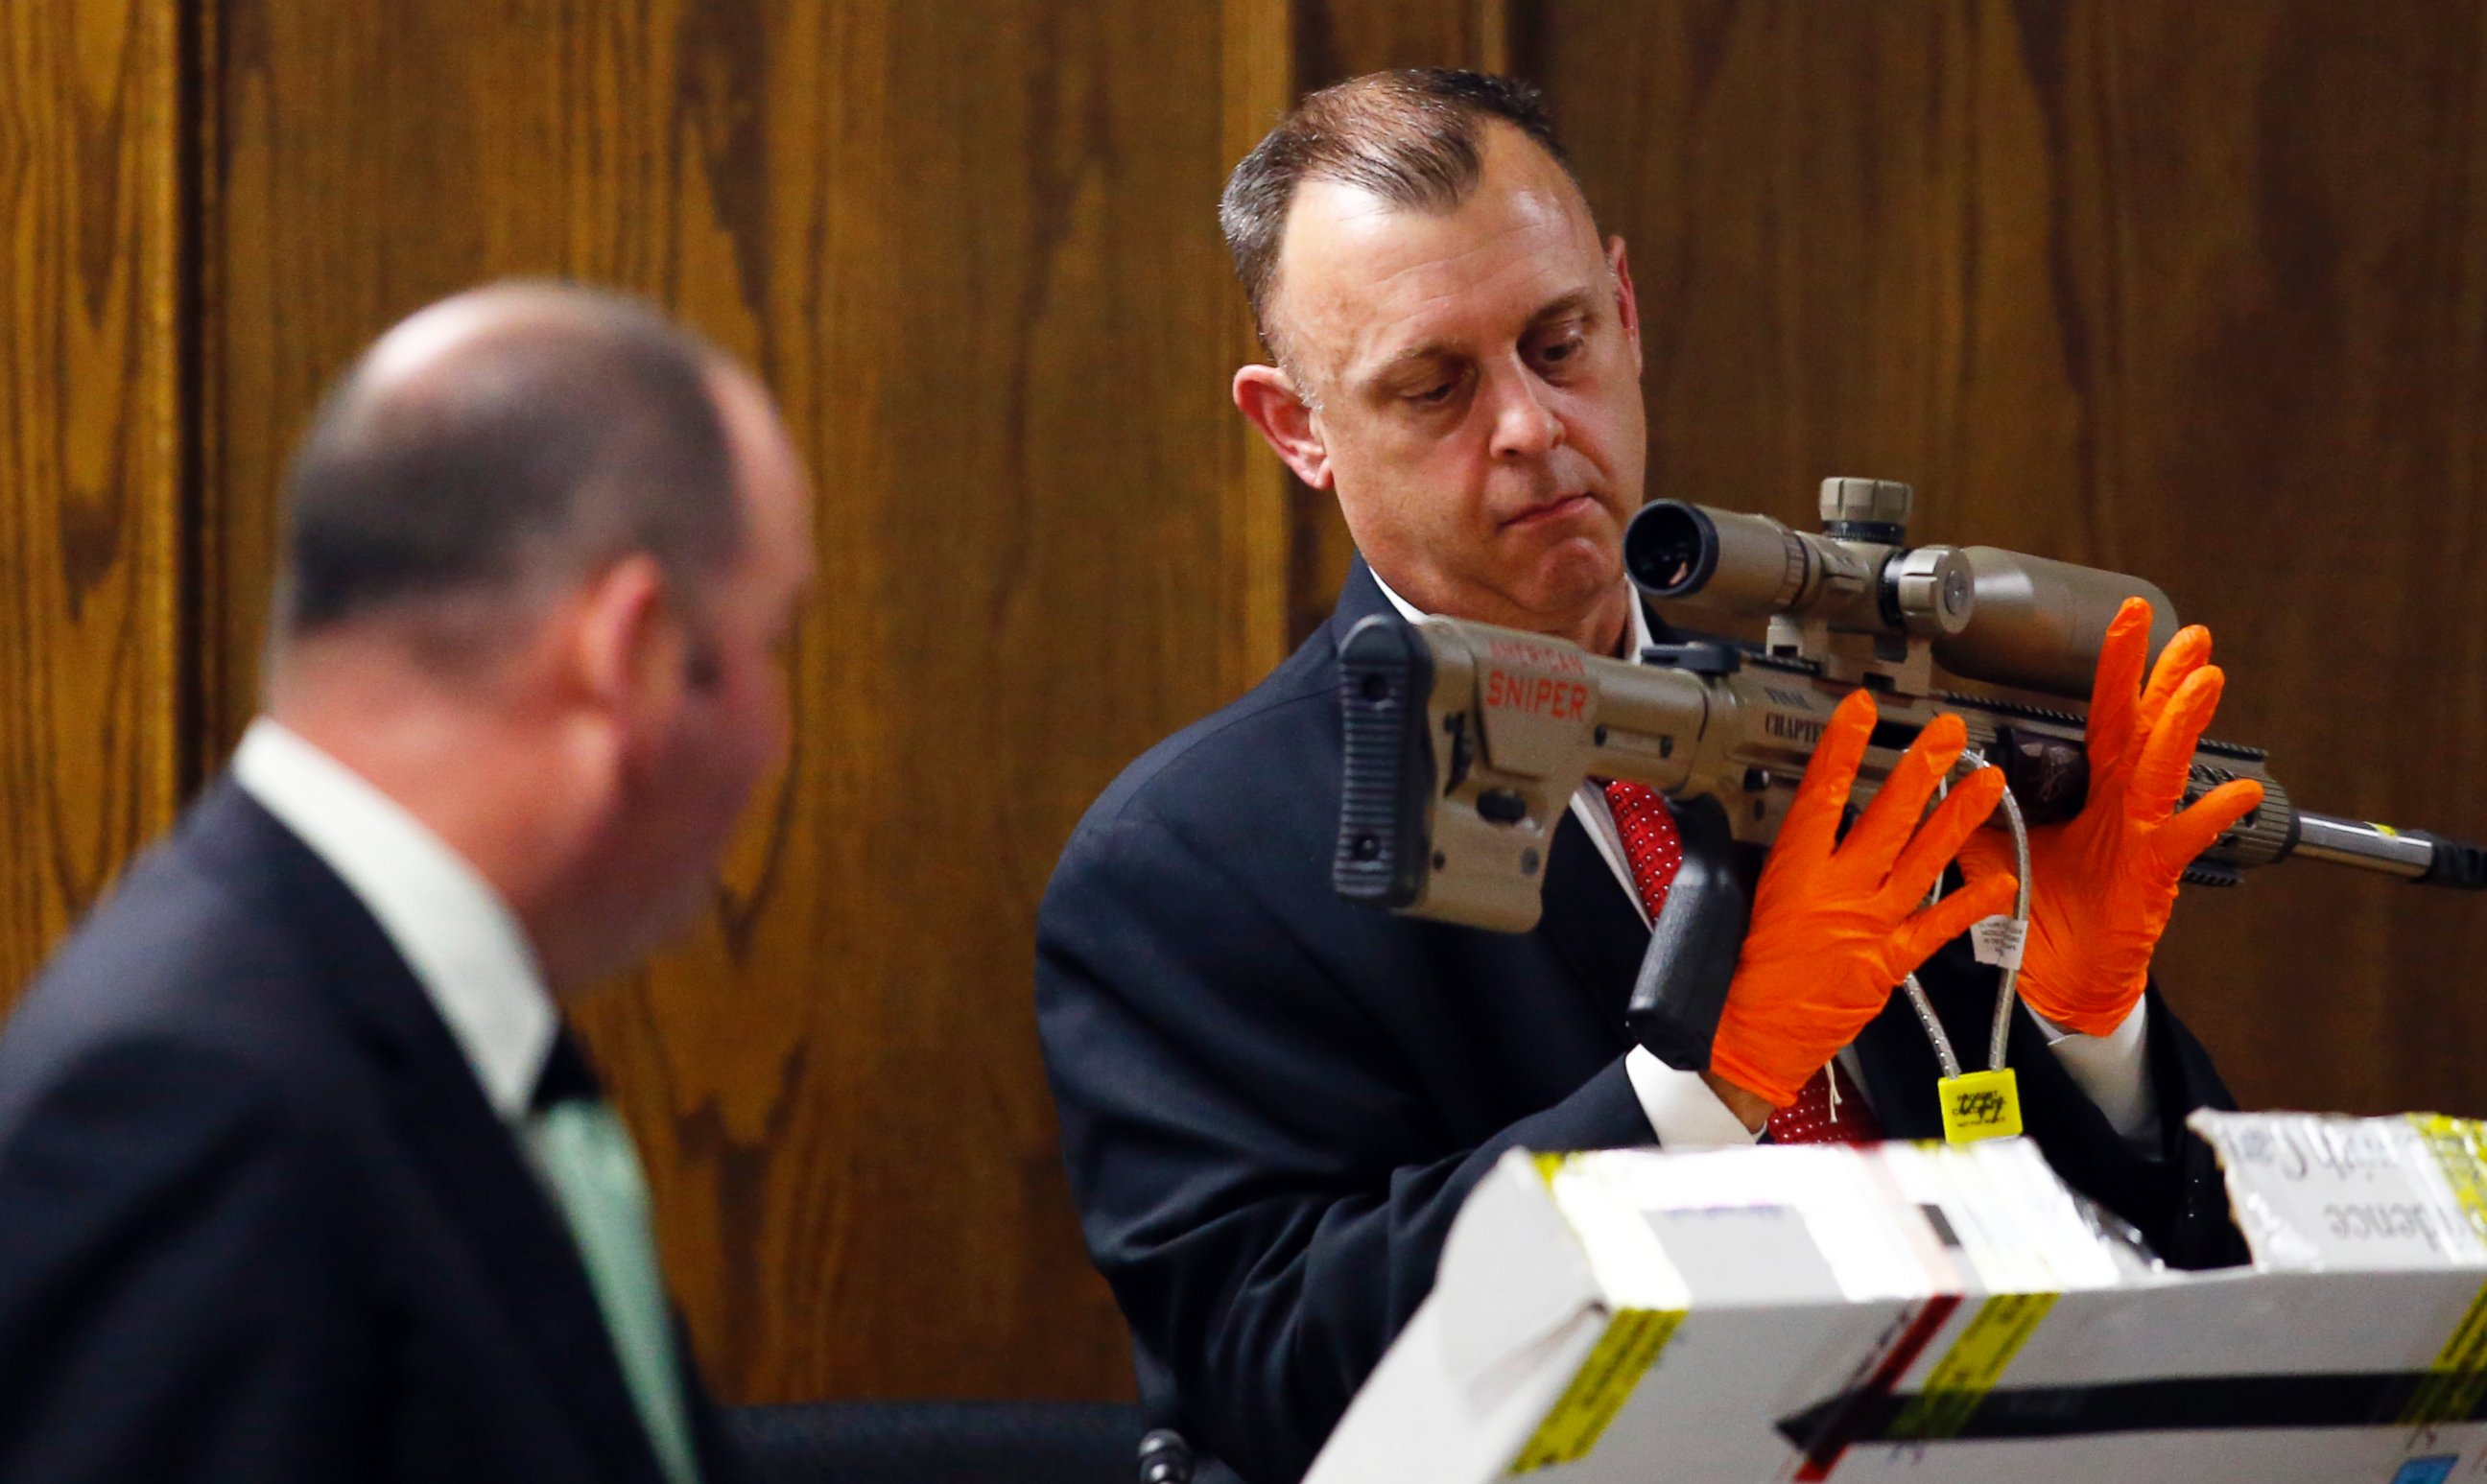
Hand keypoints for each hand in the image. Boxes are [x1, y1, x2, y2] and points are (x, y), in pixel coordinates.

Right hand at [1707, 691, 2017, 1108]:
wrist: (1750, 1038)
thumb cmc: (1736, 975)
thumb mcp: (1737, 903)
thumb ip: (1773, 863)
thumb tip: (1782, 824)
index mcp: (1794, 875)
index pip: (1821, 796)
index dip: (1843, 749)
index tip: (1862, 710)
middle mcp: (1839, 894)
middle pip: (1886, 820)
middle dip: (1920, 771)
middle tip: (1948, 733)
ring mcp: (1870, 927)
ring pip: (1923, 863)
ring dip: (1957, 819)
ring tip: (1987, 782)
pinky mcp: (1890, 963)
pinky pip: (1937, 928)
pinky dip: (1970, 905)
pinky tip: (2000, 880)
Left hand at [1957, 597, 2263, 1036]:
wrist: (2055, 978)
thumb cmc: (2037, 911)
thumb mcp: (1992, 846)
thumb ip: (1975, 804)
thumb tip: (1946, 764)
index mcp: (2087, 790)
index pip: (2102, 716)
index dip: (2115, 669)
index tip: (2126, 620)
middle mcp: (2121, 805)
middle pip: (2145, 730)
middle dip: (2166, 680)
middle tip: (2190, 635)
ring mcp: (2141, 837)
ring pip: (2164, 771)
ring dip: (2182, 728)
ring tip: (2204, 684)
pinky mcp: (2150, 877)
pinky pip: (2181, 841)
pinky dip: (2210, 819)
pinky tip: (2238, 795)